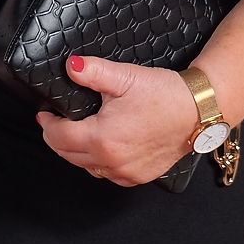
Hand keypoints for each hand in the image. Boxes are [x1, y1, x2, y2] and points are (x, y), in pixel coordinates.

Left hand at [35, 55, 200, 186]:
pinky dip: (97, 163)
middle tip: (55, 123)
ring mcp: (126, 173)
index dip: (48, 125)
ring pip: (87, 167)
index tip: (45, 115)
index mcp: (103, 139)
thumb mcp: (126, 76)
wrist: (198, 112)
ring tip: (74, 133)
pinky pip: (107, 174)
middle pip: (69, 155)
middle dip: (57, 139)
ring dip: (76, 152)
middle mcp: (112, 162)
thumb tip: (71, 66)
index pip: (59, 138)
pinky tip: (100, 148)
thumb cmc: (165, 95)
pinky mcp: (139, 177)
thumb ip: (93, 71)